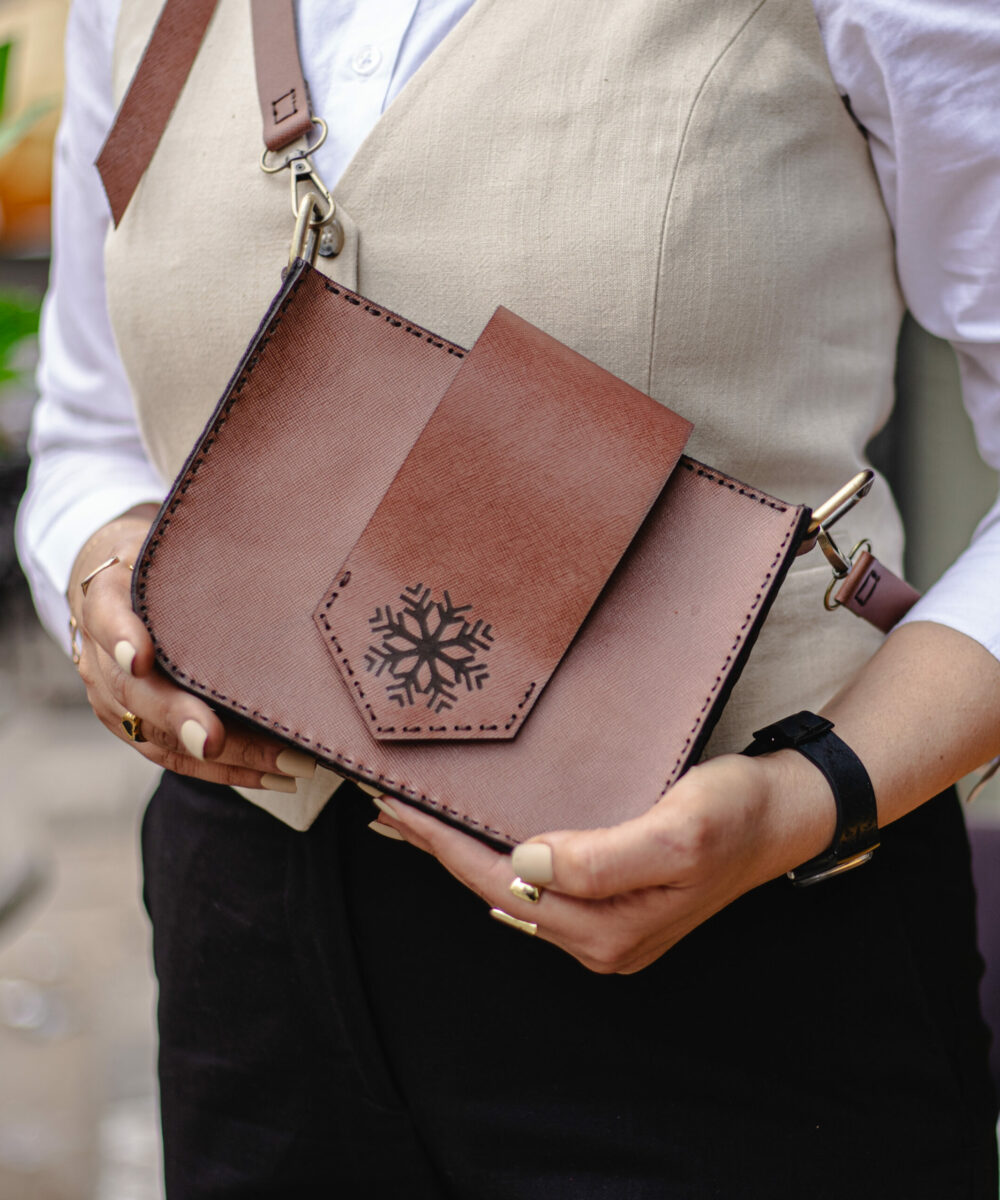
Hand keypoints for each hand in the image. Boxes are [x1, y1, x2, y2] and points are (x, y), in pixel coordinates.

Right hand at [68, 505, 316, 789]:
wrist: (108, 585)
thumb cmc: (152, 566)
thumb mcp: (161, 547)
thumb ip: (194, 554)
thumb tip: (275, 553)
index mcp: (106, 600)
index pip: (108, 617)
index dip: (122, 638)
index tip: (141, 657)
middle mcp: (100, 656)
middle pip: (134, 692)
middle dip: (178, 718)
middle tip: (214, 738)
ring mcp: (112, 699)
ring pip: (158, 737)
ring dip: (223, 757)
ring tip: (283, 764)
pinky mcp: (131, 727)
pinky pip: (174, 758)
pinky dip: (226, 771)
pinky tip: (273, 774)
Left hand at [369, 749, 834, 973]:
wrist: (783, 815)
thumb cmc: (735, 814)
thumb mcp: (677, 830)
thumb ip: (602, 857)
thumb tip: (526, 860)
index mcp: (607, 928)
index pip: (499, 881)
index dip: (441, 843)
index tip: (393, 807)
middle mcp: (598, 939)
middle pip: (495, 889)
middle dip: (438, 849)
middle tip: (385, 810)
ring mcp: (605, 927)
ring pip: (512, 889)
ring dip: (463, 854)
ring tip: (417, 821)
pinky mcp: (612, 905)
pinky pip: (537, 885)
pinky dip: (497, 857)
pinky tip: (479, 839)